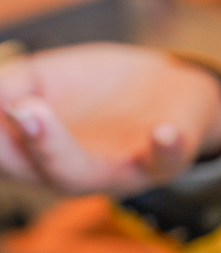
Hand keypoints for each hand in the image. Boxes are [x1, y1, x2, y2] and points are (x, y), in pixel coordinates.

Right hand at [0, 43, 220, 196]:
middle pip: (28, 169)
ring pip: (78, 174)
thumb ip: (7, 84)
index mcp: (33, 156)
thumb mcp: (43, 78)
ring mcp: (117, 170)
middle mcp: (70, 172)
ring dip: (52, 146)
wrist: (171, 86)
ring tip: (31, 109)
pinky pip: (166, 161)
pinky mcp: (165, 159)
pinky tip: (163, 131)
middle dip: (2, 142)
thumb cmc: (99, 89)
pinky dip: (166, 147)